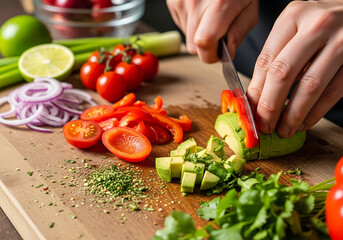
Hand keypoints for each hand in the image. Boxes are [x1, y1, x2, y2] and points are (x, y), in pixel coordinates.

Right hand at [166, 0, 257, 62]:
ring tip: (210, 16)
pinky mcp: (173, 1)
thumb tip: (227, 52)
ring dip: (199, 34)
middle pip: (193, 46)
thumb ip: (239, 33)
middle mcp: (195, 3)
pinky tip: (201, 10)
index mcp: (218, 5)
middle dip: (207, 47)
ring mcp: (181, 2)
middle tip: (219, 32)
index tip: (218, 54)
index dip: (211, 55)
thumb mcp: (249, 9)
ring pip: (187, 37)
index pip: (204, 43)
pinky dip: (192, 24)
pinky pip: (181, 25)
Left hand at [247, 1, 342, 136]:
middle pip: (283, 73)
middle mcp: (316, 25)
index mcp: (293, 17)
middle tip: (264, 126)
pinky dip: (316, 112)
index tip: (251, 112)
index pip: (266, 61)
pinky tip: (304, 122)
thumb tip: (256, 97)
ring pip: (309, 86)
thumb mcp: (296, 28)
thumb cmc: (322, 23)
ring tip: (284, 130)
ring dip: (293, 114)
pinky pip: (333, 92)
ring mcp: (340, 41)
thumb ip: (277, 55)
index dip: (255, 92)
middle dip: (270, 106)